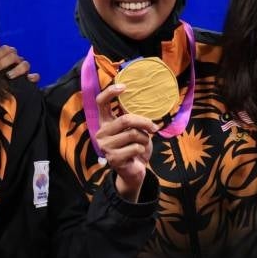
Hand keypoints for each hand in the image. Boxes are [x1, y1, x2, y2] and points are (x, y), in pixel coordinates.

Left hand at [0, 36, 39, 82]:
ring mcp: (24, 71)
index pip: (6, 49)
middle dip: (4, 62)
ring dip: (17, 69)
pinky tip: (28, 79)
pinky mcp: (30, 80)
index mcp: (7, 56)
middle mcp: (16, 62)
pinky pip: (35, 76)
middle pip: (14, 56)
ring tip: (8, 76)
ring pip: (25, 65)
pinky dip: (33, 77)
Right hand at [94, 83, 157, 202]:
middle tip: (154, 127)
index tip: (124, 87)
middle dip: (144, 122)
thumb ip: (133, 118)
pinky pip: (135, 148)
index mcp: (105, 122)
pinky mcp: (113, 158)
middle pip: (125, 120)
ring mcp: (105, 146)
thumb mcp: (134, 129)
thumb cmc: (135, 147)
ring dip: (145, 139)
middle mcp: (101, 133)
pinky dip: (143, 150)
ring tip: (143, 144)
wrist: (134, 171)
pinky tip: (138, 154)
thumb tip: (146, 100)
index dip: (110, 92)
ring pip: (132, 134)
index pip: (101, 103)